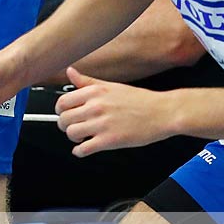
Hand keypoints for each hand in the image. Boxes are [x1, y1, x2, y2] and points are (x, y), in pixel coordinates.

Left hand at [54, 66, 175, 156]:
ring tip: (80, 137)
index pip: (63, 101)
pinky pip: (83, 149)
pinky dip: (79, 151)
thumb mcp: (112, 85)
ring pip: (71, 133)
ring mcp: (102, 123)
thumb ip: (87, 81)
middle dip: (65, 125)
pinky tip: (84, 149)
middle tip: (72, 127)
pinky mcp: (109, 140)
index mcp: (95, 91)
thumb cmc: (141, 100)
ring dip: (73, 138)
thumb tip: (70, 72)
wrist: (162, 112)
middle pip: (64, 118)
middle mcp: (96, 106)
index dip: (61, 110)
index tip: (64, 114)